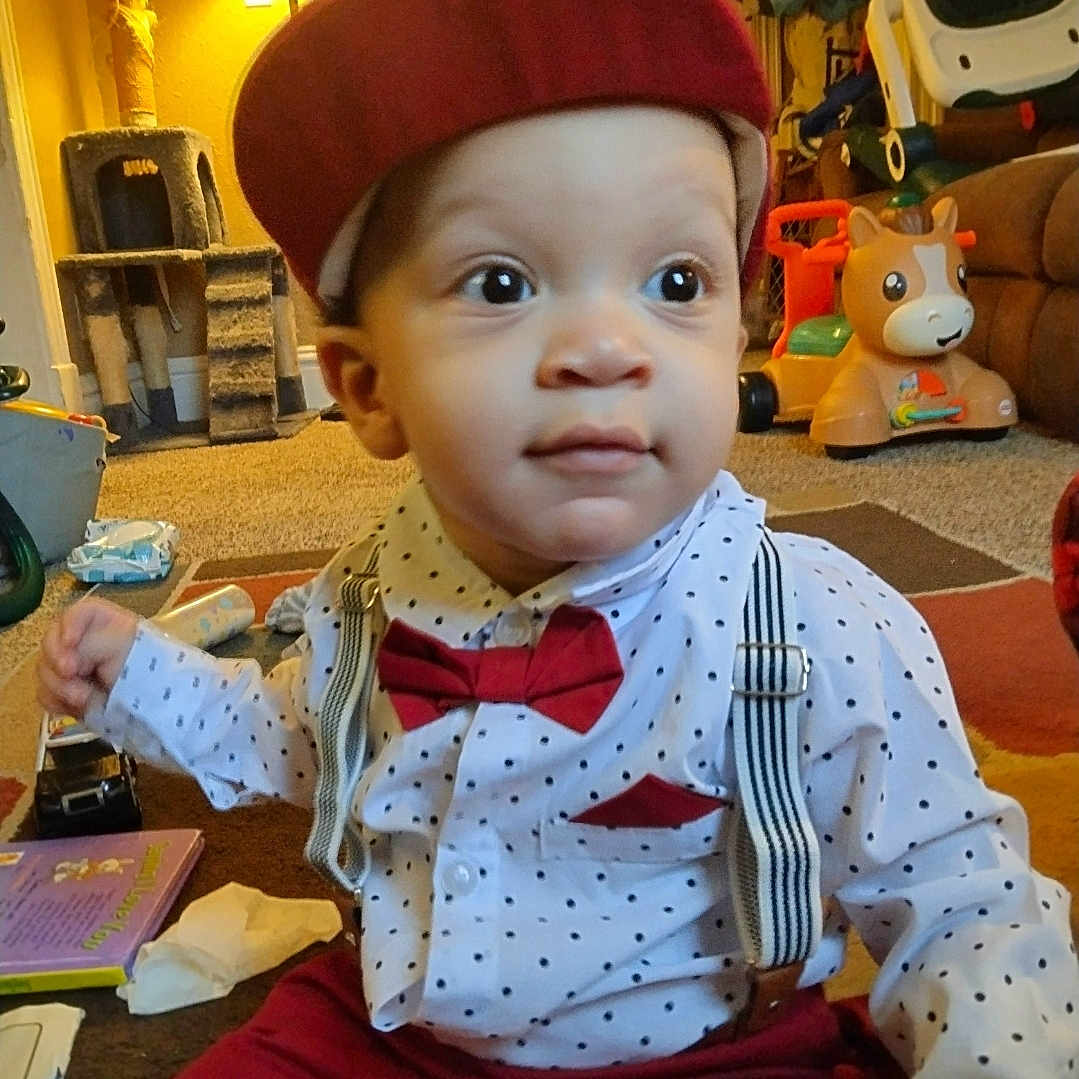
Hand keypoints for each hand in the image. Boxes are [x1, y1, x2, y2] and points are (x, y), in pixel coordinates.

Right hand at [36, 598, 138, 717]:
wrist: (154, 707)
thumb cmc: (146, 669)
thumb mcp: (125, 647)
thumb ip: (94, 643)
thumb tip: (71, 656)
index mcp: (104, 623)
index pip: (77, 613)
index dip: (69, 625)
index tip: (71, 642)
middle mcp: (84, 641)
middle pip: (52, 641)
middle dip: (58, 658)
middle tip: (71, 672)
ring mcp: (73, 667)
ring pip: (44, 670)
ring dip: (60, 685)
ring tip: (85, 698)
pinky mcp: (66, 692)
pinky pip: (45, 694)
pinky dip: (57, 701)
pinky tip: (77, 707)